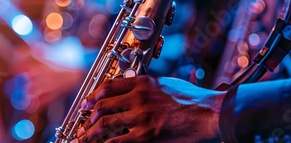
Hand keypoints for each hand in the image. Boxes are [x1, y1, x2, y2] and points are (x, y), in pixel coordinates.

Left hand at [77, 76, 225, 142]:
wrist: (209, 114)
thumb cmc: (192, 99)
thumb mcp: (165, 84)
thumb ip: (146, 86)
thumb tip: (130, 90)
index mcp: (142, 82)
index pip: (109, 86)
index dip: (93, 96)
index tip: (86, 104)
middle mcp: (138, 98)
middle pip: (103, 106)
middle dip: (88, 117)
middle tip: (82, 124)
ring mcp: (140, 117)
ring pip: (105, 124)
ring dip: (90, 133)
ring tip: (83, 138)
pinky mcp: (145, 136)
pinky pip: (117, 141)